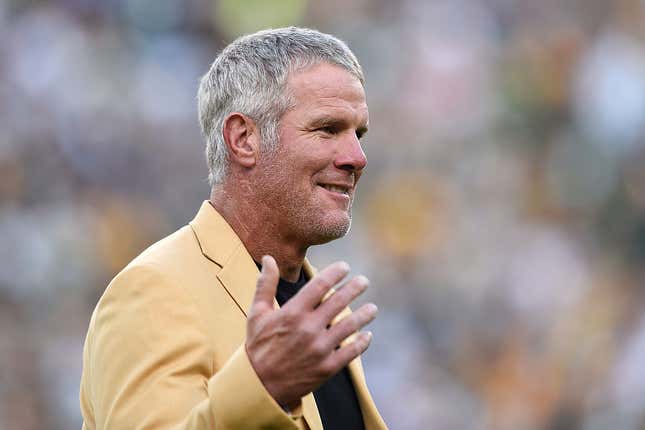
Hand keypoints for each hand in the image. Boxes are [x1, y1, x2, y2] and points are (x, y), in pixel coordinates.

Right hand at [245, 255, 377, 408]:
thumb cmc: (258, 346)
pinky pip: (351, 352)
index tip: (345, 267)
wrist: (258, 386)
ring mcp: (320, 349)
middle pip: (339, 301)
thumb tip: (268, 258)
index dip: (336, 272)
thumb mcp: (257, 313)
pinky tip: (367, 335)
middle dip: (354, 288)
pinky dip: (361, 342)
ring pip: (350, 326)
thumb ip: (265, 284)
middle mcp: (308, 328)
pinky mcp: (327, 368)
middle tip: (364, 281)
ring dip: (364, 314)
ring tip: (372, 308)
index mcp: (292, 312)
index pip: (320, 285)